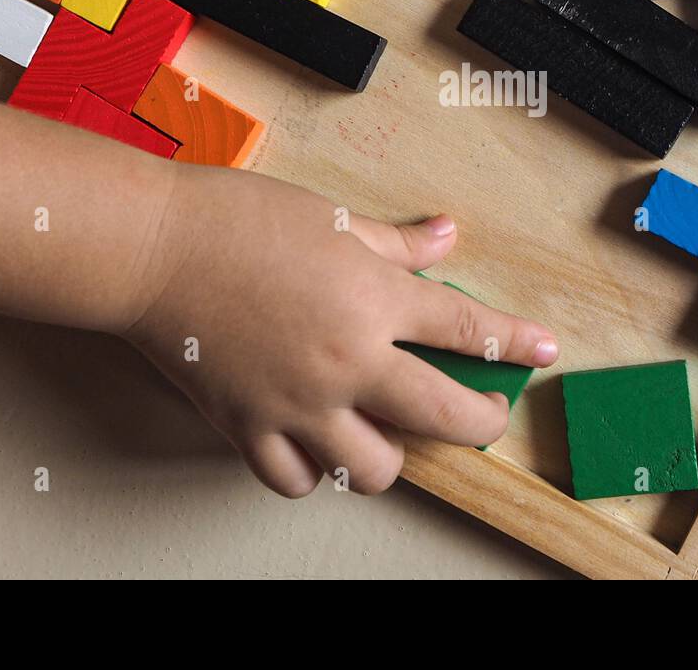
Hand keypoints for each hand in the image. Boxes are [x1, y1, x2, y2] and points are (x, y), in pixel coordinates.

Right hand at [122, 166, 558, 497]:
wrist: (153, 248)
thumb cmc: (237, 221)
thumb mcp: (334, 218)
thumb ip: (398, 242)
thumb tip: (448, 237)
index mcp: (374, 300)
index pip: (469, 330)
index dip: (517, 343)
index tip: (543, 352)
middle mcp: (347, 361)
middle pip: (443, 415)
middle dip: (482, 421)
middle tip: (487, 415)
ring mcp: (298, 403)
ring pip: (374, 468)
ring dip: (394, 454)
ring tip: (391, 430)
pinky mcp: (248, 426)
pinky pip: (295, 480)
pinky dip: (313, 471)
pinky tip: (319, 446)